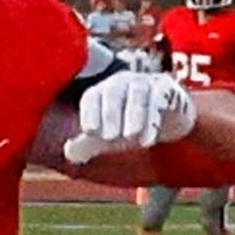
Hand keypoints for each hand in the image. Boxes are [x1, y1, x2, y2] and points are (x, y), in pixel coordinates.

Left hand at [63, 69, 196, 164]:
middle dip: (110, 113)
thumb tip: (68, 153)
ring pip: (138, 92)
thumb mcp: (107, 137)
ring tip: (131, 137)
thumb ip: (86, 144)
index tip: (90, 132)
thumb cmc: (129, 124)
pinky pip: (159, 100)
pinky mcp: (166, 89)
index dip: (89, 112)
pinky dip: (152, 120)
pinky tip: (147, 140)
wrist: (166, 117)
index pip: (91, 96)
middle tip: (110, 137)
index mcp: (103, 90)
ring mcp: (145, 82)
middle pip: (113, 90)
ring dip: (134, 115)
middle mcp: (122, 82)